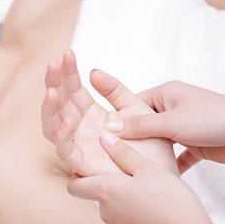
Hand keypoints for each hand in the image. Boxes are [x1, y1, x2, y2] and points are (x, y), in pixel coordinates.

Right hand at [42, 50, 176, 175]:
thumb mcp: (137, 108)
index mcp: (95, 116)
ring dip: (50, 109)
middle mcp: (84, 132)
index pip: (74, 90)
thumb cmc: (159, 143)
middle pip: (60, 105)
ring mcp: (83, 148)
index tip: (67, 53)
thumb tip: (93, 72)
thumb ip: (115, 92)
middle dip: (53, 84)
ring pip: (54, 127)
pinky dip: (62, 136)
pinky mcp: (86, 167)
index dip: (68, 72)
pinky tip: (66, 119)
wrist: (175, 170)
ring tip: (52, 90)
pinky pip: (67, 151)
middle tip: (51, 64)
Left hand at [67, 131, 207, 223]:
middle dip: (110, 189)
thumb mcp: (148, 168)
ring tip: (147, 199)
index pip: (74, 186)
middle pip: (97, 198)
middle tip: (134, 180)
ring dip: (121, 207)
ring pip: (110, 216)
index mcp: (106, 190)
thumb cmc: (171, 197)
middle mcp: (105, 214)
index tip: (91, 170)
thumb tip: (103, 136)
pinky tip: (140, 222)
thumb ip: (123, 152)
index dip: (78, 177)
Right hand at [105, 81, 224, 171]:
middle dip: (132, 140)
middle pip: (144, 126)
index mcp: (166, 94)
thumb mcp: (171, 123)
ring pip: (160, 143)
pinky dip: (169, 167)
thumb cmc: (214, 119)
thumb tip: (110, 128)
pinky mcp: (195, 145)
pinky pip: (176, 157)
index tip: (101, 136)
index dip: (118, 120)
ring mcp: (184, 128)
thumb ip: (141, 127)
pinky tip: (156, 180)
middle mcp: (173, 109)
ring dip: (150, 155)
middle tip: (112, 156)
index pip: (133, 106)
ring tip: (129, 170)